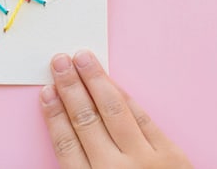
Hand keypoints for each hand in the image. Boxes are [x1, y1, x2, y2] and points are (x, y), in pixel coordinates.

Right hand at [40, 51, 191, 167]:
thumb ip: (80, 168)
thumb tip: (63, 126)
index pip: (65, 144)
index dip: (53, 115)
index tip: (45, 92)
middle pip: (85, 120)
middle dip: (69, 88)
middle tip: (58, 61)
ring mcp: (146, 161)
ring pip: (112, 111)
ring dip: (94, 81)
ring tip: (81, 58)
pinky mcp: (172, 155)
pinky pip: (143, 118)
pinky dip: (124, 96)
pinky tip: (110, 82)